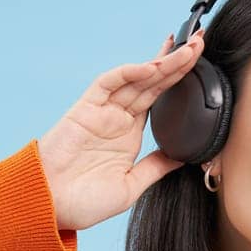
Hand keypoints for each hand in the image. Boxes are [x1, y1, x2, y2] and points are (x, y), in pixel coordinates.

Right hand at [37, 29, 206, 231]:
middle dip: (177, 63)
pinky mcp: (84, 108)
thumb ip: (155, 168)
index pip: (160, 99)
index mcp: (130, 136)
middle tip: (200, 43)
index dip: (179, 80)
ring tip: (187, 50)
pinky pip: (108, 83)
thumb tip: (182, 157)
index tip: (200, 64)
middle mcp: (118, 119)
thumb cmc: (83, 203)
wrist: (49, 207)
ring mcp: (102, 111)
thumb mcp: (131, 187)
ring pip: (136, 79)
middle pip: (153, 83)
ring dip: (161, 63)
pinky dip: (128, 73)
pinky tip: (150, 67)